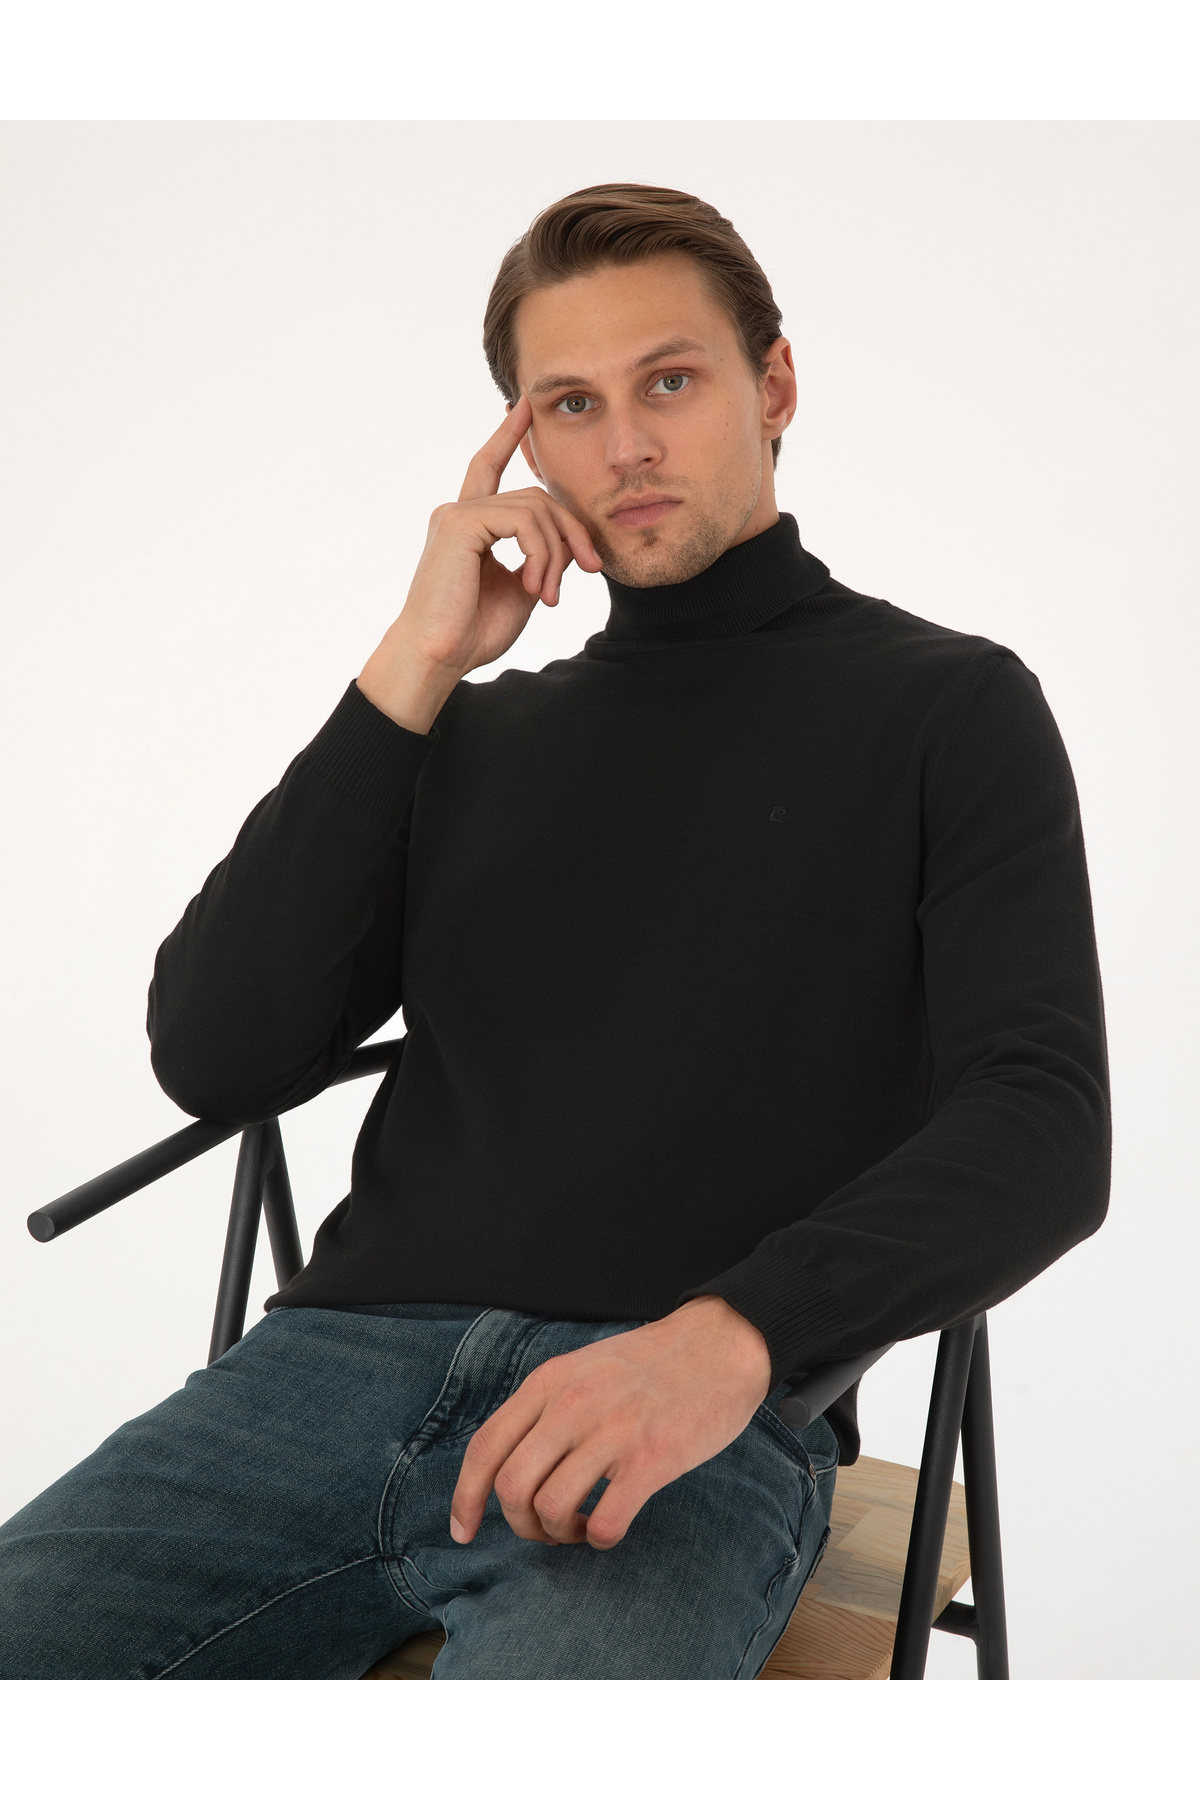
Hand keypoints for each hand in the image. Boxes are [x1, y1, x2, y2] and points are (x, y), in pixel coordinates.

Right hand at [357, 395, 602, 732]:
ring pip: (534, 508)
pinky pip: (521, 520)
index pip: (488, 467)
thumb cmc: (472, 633)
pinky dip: (540, 553)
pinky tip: (533, 586)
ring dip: (556, 553)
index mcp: (468, 524)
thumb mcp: (520, 590)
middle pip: (536, 496)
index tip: (524, 406)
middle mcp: (459, 512)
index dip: (507, 437)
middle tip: (591, 569)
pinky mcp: (458, 523)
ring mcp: (456, 514)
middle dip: (571, 530)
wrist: (437, 658)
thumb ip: (540, 558)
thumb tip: (570, 542)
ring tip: (549, 594)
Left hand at [449, 1296, 772, 1550]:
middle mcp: (572, 1404)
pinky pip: (605, 1522)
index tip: (463, 1531)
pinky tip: (611, 1524)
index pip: (485, 1448)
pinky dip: (599, 1539)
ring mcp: (611, 1431)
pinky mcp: (651, 1458)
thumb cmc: (652, 1365)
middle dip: (521, 1525)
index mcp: (549, 1382)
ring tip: (581, 1527)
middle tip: (547, 1529)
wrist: (720, 1344)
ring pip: (551, 1509)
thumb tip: (512, 1466)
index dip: (465, 1498)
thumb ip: (547, 1408)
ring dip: (559, 1534)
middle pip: (511, 1487)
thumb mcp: (583, 1369)